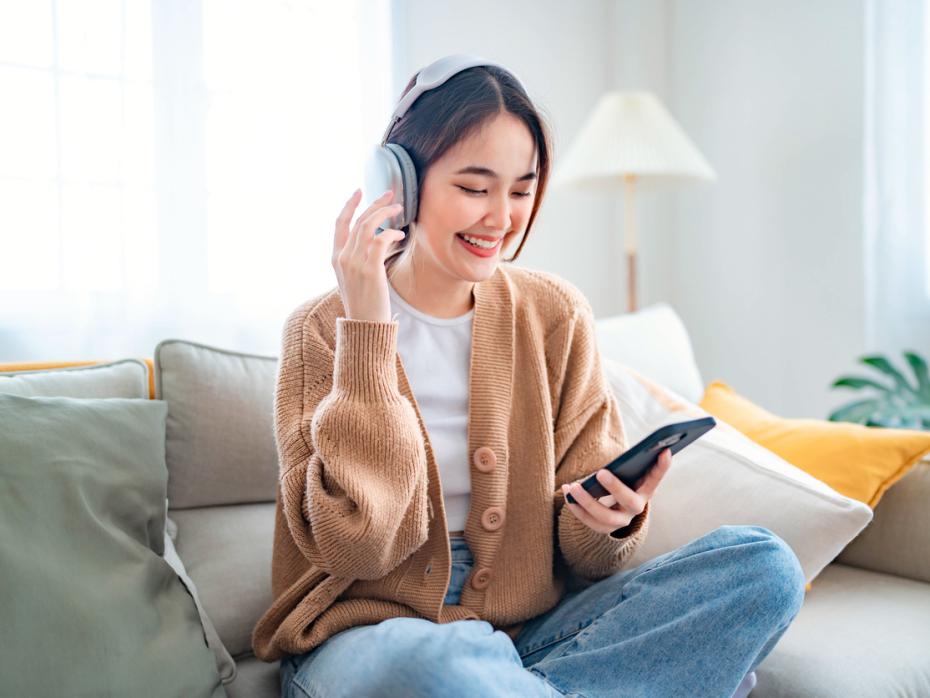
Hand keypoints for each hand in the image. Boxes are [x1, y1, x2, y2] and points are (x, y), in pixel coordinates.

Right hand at [333, 188, 406, 322]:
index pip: (340, 224)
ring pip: (368, 226)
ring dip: (384, 213)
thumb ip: (362, 259)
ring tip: (399, 208)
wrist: (365, 326)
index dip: (349, 205)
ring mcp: (354, 263)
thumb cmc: (366, 305)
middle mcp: (342, 257)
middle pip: (358, 220)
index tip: (359, 192)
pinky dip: (391, 233)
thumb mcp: (358, 279)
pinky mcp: (369, 269)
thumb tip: (380, 241)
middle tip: (391, 195)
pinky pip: (379, 240)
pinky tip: (400, 235)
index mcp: (336, 258)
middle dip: (375, 204)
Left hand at [561, 447, 672, 534]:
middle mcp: (636, 508)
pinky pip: (588, 521)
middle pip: (628, 501)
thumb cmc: (622, 481)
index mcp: (646, 491)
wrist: (615, 508)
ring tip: (572, 487)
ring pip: (605, 516)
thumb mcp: (628, 473)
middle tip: (601, 472)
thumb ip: (630, 464)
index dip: (662, 466)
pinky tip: (567, 492)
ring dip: (587, 501)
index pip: (656, 478)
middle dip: (615, 487)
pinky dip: (576, 507)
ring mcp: (620, 521)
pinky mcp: (604, 528)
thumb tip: (633, 448)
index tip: (665, 450)